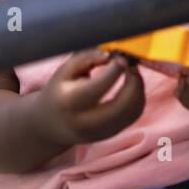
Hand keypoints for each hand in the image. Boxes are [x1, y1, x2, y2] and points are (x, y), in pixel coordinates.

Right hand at [31, 48, 145, 145]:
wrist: (51, 125)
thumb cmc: (59, 91)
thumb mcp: (64, 71)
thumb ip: (86, 58)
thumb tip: (110, 55)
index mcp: (70, 103)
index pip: (98, 87)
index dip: (115, 70)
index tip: (120, 57)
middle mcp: (86, 122)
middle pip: (122, 106)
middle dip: (134, 81)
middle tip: (131, 64)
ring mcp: (101, 132)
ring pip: (133, 111)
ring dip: (138, 88)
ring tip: (131, 71)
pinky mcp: (111, 133)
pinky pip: (134, 115)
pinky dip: (138, 97)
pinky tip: (130, 84)